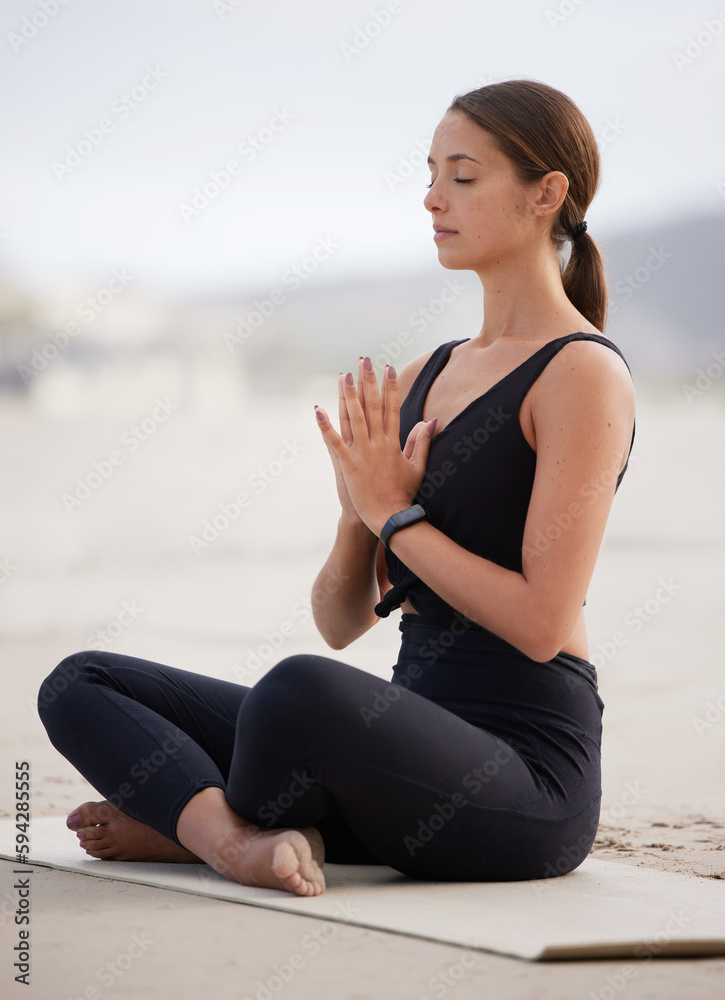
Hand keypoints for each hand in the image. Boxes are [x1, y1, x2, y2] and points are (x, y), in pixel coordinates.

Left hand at [314, 357, 435, 535]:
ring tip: (343, 375)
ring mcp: (362, 453)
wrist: (389, 517)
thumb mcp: (417, 467)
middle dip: (368, 382)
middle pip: (372, 406)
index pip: (392, 408)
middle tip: (364, 360)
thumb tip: (431, 421)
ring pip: (353, 418)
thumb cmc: (403, 494)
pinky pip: (333, 442)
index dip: (390, 387)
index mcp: (393, 442)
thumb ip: (421, 442)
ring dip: (348, 395)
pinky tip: (317, 410)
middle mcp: (377, 443)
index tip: (388, 368)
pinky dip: (325, 426)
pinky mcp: (347, 465)